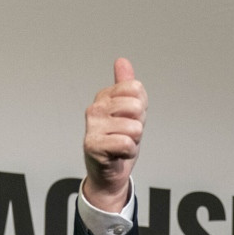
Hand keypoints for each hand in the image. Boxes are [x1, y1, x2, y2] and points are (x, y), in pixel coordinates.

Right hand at [82, 58, 147, 212]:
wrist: (108, 173)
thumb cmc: (118, 142)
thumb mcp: (129, 111)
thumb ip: (127, 86)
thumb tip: (122, 61)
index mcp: (104, 97)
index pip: (136, 89)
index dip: (141, 109)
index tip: (130, 119)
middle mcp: (95, 108)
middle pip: (136, 106)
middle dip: (138, 125)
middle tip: (126, 135)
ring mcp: (92, 126)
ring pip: (134, 127)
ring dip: (134, 141)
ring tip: (121, 145)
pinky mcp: (92, 145)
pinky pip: (126, 144)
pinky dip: (128, 153)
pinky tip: (117, 155)